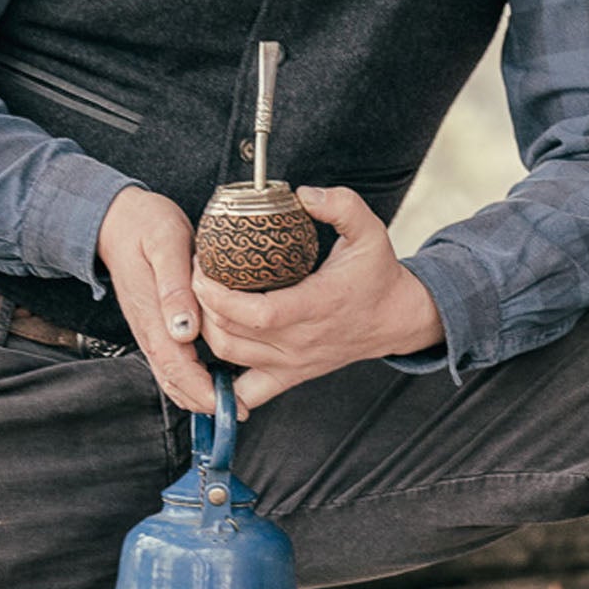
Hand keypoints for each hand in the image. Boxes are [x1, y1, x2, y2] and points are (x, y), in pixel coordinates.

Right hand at [96, 185, 214, 413]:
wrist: (116, 220)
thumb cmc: (145, 226)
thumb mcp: (165, 245)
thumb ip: (174, 287)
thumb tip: (185, 330)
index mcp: (153, 317)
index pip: (178, 370)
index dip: (204, 392)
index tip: (230, 406)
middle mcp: (150, 331)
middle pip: (175, 382)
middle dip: (206, 402)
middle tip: (240, 411)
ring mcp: (151, 330)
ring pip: (173, 376)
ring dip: (200, 393)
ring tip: (233, 402)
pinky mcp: (156, 324)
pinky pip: (173, 361)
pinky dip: (193, 377)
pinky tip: (217, 375)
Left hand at [195, 185, 445, 415]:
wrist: (395, 319)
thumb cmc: (377, 275)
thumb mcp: (370, 231)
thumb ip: (342, 206)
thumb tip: (303, 194)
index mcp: (317, 305)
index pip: (255, 313)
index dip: (217, 295)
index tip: (201, 267)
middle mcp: (302, 341)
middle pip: (231, 335)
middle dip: (201, 304)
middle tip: (193, 274)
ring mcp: (294, 363)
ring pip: (230, 357)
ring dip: (205, 330)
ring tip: (199, 299)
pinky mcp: (290, 376)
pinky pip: (246, 394)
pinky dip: (220, 385)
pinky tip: (208, 359)